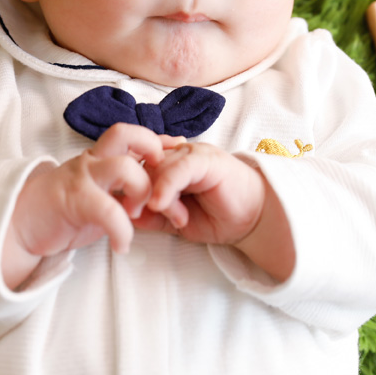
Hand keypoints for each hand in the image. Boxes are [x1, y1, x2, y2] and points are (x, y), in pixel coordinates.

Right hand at [2, 124, 182, 288]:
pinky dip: (123, 230)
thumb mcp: (102, 193)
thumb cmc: (68, 209)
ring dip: (142, 192)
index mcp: (102, 155)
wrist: (23, 225)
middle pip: (127, 133)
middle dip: (153, 150)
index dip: (159, 139)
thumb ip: (126, 185)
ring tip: (140, 216)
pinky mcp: (74, 201)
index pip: (134, 134)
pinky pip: (108, 210)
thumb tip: (159, 183)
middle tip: (163, 182)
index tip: (180, 149)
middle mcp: (93, 159)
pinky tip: (122, 246)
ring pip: (124, 167)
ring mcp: (83, 177)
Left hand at [134, 141, 295, 281]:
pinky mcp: (207, 158)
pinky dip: (166, 186)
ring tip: (173, 217)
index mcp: (167, 164)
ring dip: (158, 196)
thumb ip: (151, 217)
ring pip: (158, 167)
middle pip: (142, 166)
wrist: (253, 218)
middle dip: (139, 194)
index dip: (126, 187)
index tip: (122, 211)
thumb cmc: (216, 217)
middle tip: (145, 216)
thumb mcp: (175, 220)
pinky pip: (179, 167)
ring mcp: (193, 153)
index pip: (134, 167)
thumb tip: (125, 215)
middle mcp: (177, 154)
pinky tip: (162, 204)